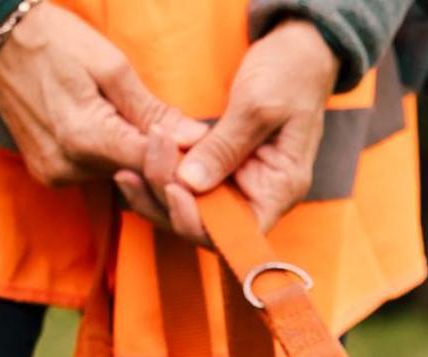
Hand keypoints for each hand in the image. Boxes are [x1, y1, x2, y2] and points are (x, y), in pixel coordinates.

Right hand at [0, 2, 205, 186]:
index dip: (176, 157)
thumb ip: (152, 109)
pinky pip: (91, 174)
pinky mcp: (47, 176)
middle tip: (168, 129)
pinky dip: (106, 158)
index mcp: (86, 138)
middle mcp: (69, 167)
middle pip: (133, 176)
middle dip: (156, 158)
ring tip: (129, 120)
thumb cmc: (57, 41)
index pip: (150, 166)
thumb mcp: (111, 66)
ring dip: (130, 158)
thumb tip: (194, 138)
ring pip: (114, 178)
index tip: (192, 142)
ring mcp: (55, 175)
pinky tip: (105, 129)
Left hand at [114, 19, 339, 236]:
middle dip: (167, 202)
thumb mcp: (258, 105)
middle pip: (205, 226)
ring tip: (127, 169)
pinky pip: (187, 183)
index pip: (235, 234)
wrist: (299, 50)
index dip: (199, 223)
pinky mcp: (220, 166)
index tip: (172, 189)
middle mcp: (257, 197)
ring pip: (190, 207)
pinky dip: (162, 173)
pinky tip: (139, 158)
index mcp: (278, 192)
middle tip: (139, 166)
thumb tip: (191, 183)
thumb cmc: (290, 73)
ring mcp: (237, 183)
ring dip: (157, 191)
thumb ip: (225, 146)